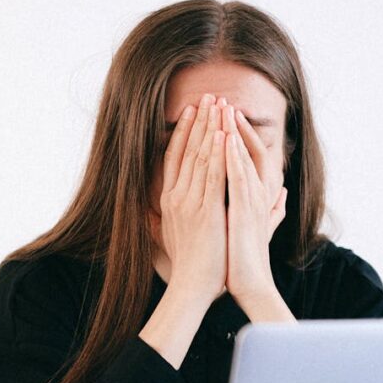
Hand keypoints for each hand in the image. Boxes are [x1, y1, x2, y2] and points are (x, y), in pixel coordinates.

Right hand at [155, 93, 228, 305]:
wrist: (192, 287)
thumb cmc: (188, 265)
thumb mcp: (173, 236)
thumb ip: (168, 218)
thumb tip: (158, 210)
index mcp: (169, 200)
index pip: (175, 157)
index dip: (184, 131)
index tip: (193, 110)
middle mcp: (176, 196)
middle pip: (187, 150)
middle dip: (199, 121)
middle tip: (209, 96)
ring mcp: (189, 202)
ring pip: (200, 157)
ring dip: (210, 128)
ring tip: (219, 104)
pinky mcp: (205, 211)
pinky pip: (212, 175)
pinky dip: (218, 153)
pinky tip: (224, 133)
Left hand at [222, 103, 287, 306]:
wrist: (250, 285)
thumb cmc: (247, 259)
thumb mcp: (258, 227)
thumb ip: (272, 210)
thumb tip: (284, 196)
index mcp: (257, 195)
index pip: (248, 155)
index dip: (237, 134)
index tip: (222, 115)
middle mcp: (258, 193)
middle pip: (246, 149)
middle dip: (232, 124)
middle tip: (220, 99)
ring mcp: (253, 201)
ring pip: (242, 158)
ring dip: (232, 132)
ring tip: (222, 108)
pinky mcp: (244, 211)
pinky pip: (237, 177)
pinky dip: (231, 156)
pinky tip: (222, 139)